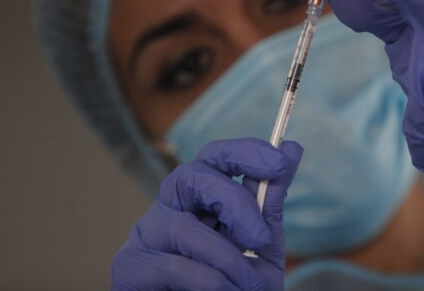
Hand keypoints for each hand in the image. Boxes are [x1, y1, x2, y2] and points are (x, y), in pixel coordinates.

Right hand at [111, 138, 302, 290]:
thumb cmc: (235, 284)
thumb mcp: (261, 243)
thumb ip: (270, 200)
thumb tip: (292, 147)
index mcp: (198, 196)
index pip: (214, 156)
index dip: (245, 152)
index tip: (279, 162)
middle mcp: (169, 207)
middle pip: (190, 176)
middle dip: (232, 201)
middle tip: (261, 237)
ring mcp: (146, 235)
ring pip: (183, 227)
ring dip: (227, 257)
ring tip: (251, 284)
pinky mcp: (131, 268)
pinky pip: (174, 266)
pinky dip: (211, 281)